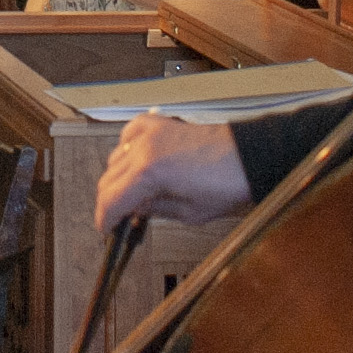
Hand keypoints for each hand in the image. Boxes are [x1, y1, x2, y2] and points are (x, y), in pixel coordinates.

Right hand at [96, 116, 255, 230]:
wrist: (248, 157)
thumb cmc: (227, 185)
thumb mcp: (190, 213)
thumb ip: (156, 211)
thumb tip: (136, 210)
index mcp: (150, 173)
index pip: (112, 199)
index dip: (105, 219)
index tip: (105, 229)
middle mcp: (144, 148)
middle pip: (109, 178)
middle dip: (109, 201)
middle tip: (117, 217)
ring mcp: (151, 132)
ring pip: (115, 156)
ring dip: (118, 177)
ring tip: (131, 194)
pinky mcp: (161, 123)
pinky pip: (130, 133)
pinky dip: (127, 148)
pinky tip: (135, 160)